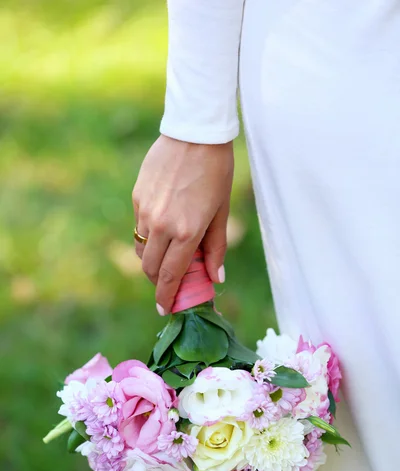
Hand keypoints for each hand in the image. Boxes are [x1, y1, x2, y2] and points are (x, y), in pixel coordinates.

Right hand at [132, 134, 233, 313]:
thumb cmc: (216, 173)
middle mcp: (161, 225)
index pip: (170, 276)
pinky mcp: (137, 197)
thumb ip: (216, 247)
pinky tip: (163, 226)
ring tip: (167, 254)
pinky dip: (149, 236)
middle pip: (150, 268)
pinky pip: (138, 226)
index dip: (166, 297)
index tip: (164, 309)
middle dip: (158, 281)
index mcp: (186, 232)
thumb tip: (215, 278)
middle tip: (169, 283)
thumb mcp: (221, 212)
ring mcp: (146, 211)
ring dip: (152, 259)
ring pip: (141, 249)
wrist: (194, 133)